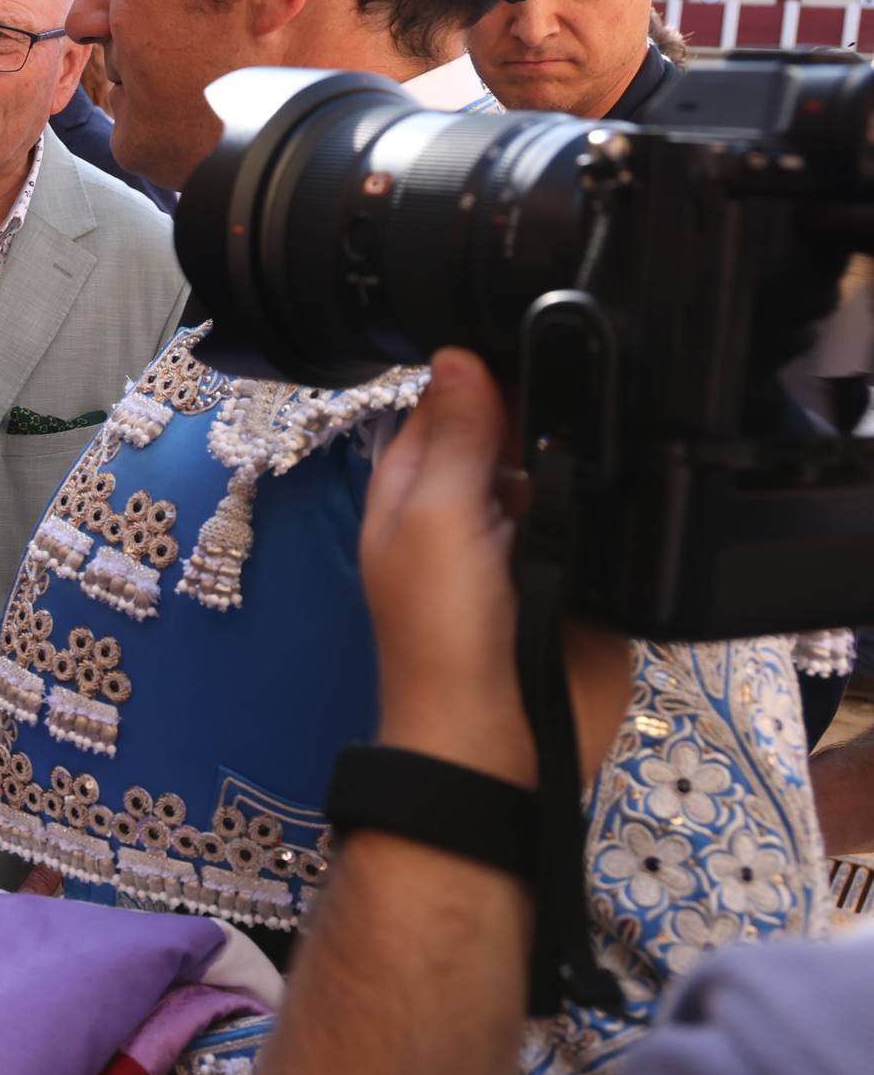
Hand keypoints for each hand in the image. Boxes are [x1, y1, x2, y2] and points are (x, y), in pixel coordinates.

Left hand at [359, 350, 633, 788]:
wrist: (502, 745)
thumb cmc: (445, 633)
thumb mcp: (434, 521)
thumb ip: (454, 441)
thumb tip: (459, 353)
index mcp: (418, 485)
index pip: (453, 400)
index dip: (489, 369)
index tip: (542, 330)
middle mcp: (475, 503)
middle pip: (519, 428)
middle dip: (553, 404)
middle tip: (605, 366)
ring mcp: (537, 537)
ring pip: (572, 466)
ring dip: (596, 448)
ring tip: (635, 415)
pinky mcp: (591, 569)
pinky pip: (613, 517)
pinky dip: (627, 497)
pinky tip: (657, 466)